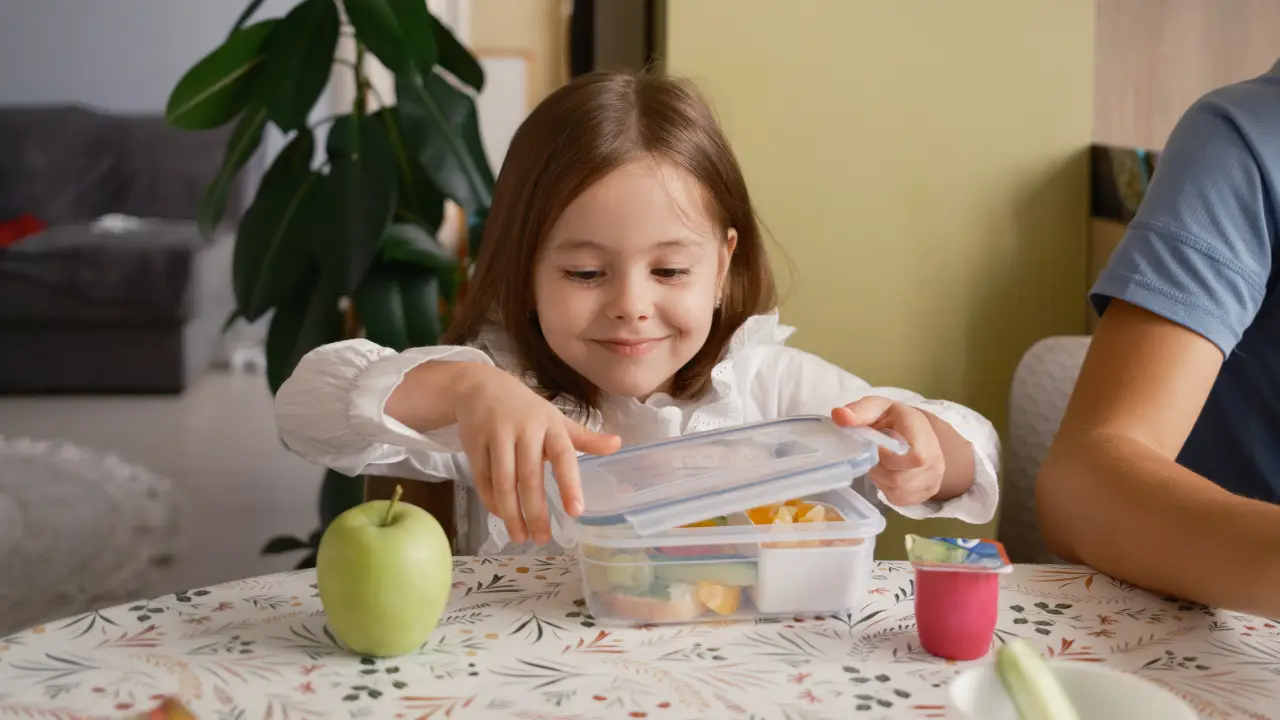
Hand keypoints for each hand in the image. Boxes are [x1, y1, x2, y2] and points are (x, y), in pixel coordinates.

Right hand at [454, 365, 620, 545]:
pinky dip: (492, 501)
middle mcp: (524, 429)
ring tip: (520, 536)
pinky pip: (483, 479)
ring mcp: (497, 435)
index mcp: (550, 424)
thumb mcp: (557, 419)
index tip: (576, 512)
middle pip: (530, 476)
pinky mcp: (474, 443)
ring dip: (511, 512)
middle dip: (536, 511)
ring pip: (503, 481)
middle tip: (542, 539)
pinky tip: (502, 516)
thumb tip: (618, 444)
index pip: (563, 456)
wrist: (481, 387)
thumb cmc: (526, 409)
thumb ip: (584, 438)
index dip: (570, 484)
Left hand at [832, 396, 945, 506]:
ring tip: (882, 463)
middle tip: (875, 455)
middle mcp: (935, 461)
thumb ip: (861, 411)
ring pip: (897, 490)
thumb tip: (839, 415)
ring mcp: (933, 481)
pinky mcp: (925, 495)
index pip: (915, 457)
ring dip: (881, 479)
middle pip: (899, 478)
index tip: (877, 446)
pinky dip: (887, 488)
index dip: (889, 456)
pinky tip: (888, 473)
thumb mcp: (879, 407)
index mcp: (924, 436)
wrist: (918, 433)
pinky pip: (899, 499)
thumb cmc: (896, 420)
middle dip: (879, 468)